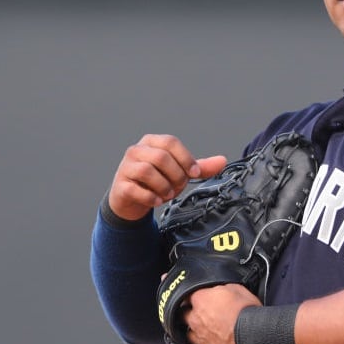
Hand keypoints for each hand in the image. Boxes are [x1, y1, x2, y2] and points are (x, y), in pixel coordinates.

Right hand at [108, 134, 226, 220]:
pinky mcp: (120, 185)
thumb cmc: (156, 181)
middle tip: (179, 187)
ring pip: (147, 171)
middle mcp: (137, 151)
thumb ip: (199, 167)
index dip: (185, 158)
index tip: (195, 173)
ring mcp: (125, 167)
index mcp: (152, 142)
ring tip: (168, 194)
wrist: (130, 199)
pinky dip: (150, 197)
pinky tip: (157, 201)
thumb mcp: (178, 172)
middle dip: (176, 175)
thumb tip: (222, 161)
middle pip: (161, 157)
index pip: (171, 142)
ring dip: (163, 186)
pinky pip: (135, 189)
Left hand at [184, 284, 261, 343]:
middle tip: (200, 311)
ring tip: (204, 329)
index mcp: (201, 300)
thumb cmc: (247, 313)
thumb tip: (219, 290)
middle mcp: (196, 319)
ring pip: (188, 333)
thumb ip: (221, 289)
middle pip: (183, 315)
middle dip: (189, 312)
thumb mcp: (237, 289)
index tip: (195, 296)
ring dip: (194, 330)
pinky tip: (211, 343)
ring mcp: (200, 338)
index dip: (191, 295)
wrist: (254, 337)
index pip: (186, 295)